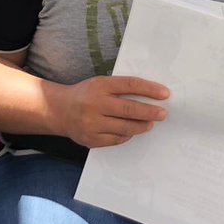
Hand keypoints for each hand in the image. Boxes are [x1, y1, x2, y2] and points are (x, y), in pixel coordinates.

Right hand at [54, 75, 169, 148]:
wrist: (58, 110)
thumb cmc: (86, 94)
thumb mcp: (100, 83)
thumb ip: (120, 88)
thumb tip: (150, 96)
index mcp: (100, 85)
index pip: (130, 85)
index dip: (150, 89)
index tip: (165, 94)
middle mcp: (95, 104)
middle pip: (129, 109)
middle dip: (150, 112)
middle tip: (163, 113)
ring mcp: (92, 123)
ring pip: (125, 127)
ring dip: (141, 125)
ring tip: (150, 123)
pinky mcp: (90, 139)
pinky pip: (116, 139)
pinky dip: (127, 135)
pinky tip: (132, 131)